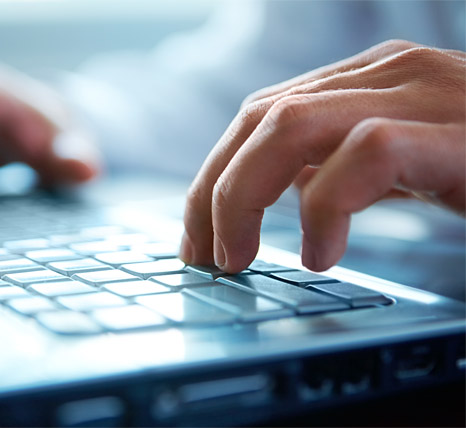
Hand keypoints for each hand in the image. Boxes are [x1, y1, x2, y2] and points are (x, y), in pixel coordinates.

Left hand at [180, 40, 465, 272]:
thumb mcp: (403, 164)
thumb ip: (342, 164)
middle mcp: (387, 74)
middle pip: (259, 118)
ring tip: (239, 259)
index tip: (198, 235)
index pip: (259, 114)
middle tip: (204, 257)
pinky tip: (322, 254)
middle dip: (213, 192)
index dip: (214, 176)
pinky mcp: (457, 131)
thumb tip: (283, 192)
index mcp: (367, 80)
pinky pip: (366, 154)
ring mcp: (423, 93)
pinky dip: (327, 207)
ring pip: (291, 126)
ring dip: (245, 198)